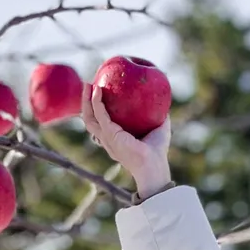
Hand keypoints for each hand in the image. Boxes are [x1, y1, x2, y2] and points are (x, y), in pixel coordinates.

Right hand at [82, 82, 171, 197]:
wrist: (154, 165)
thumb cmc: (158, 151)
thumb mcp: (159, 128)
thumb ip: (160, 116)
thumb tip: (164, 103)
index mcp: (115, 139)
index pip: (100, 123)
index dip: (95, 109)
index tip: (97, 94)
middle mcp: (107, 140)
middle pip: (89, 119)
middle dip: (86, 102)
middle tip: (88, 85)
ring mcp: (106, 138)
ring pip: (89, 118)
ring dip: (86, 100)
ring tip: (88, 84)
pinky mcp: (110, 135)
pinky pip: (100, 115)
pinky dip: (97, 102)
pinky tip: (98, 90)